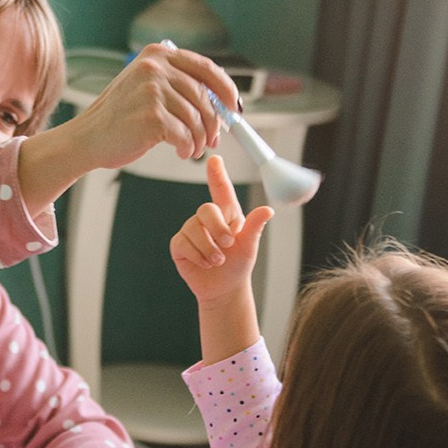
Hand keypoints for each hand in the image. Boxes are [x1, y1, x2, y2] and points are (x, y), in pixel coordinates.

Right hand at [17, 43, 241, 215]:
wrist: (87, 138)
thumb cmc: (118, 118)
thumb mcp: (146, 88)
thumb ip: (179, 87)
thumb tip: (221, 103)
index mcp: (157, 55)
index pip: (206, 68)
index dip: (226, 89)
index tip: (234, 107)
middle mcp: (155, 68)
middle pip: (204, 96)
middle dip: (214, 123)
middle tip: (212, 139)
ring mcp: (152, 91)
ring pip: (197, 118)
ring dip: (200, 139)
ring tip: (192, 148)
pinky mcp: (152, 116)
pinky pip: (186, 135)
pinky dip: (188, 148)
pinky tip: (181, 152)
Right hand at [170, 154, 270, 361]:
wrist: (223, 289)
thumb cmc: (238, 265)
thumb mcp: (249, 246)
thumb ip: (255, 227)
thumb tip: (268, 210)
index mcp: (227, 214)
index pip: (221, 190)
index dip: (217, 174)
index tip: (214, 159)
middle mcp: (207, 218)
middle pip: (206, 209)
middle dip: (218, 229)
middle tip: (227, 245)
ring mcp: (191, 230)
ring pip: (194, 228)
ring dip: (209, 248)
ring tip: (217, 260)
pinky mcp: (179, 244)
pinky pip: (183, 243)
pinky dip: (197, 256)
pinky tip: (205, 263)